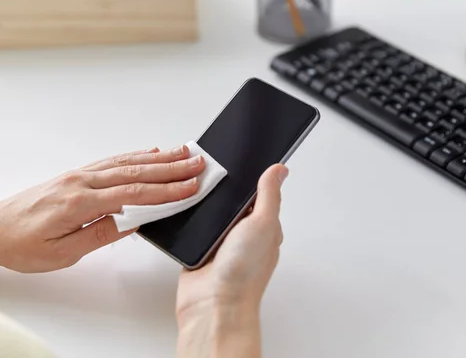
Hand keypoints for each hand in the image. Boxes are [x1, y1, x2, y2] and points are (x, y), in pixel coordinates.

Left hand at [0, 145, 205, 272]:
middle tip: (199, 163)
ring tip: (184, 153)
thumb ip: (99, 234)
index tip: (191, 187)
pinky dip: (136, 155)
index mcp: (80, 203)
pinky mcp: (79, 174)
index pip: (134, 194)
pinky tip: (151, 153)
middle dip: (172, 168)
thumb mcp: (62, 253)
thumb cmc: (23, 244)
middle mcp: (83, 182)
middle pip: (136, 172)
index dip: (166, 191)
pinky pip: (113, 161)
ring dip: (159, 158)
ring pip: (127, 163)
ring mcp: (81, 175)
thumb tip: (132, 222)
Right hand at [175, 164, 287, 357]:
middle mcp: (244, 235)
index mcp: (264, 227)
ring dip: (205, 204)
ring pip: (213, 212)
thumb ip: (269, 195)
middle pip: (233, 202)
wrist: (212, 304)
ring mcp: (221, 243)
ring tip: (196, 187)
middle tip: (213, 171)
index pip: (260, 195)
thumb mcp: (263, 223)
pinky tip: (185, 208)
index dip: (252, 178)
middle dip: (224, 190)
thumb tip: (280, 169)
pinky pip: (194, 227)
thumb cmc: (244, 272)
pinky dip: (190, 219)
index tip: (242, 160)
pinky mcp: (199, 249)